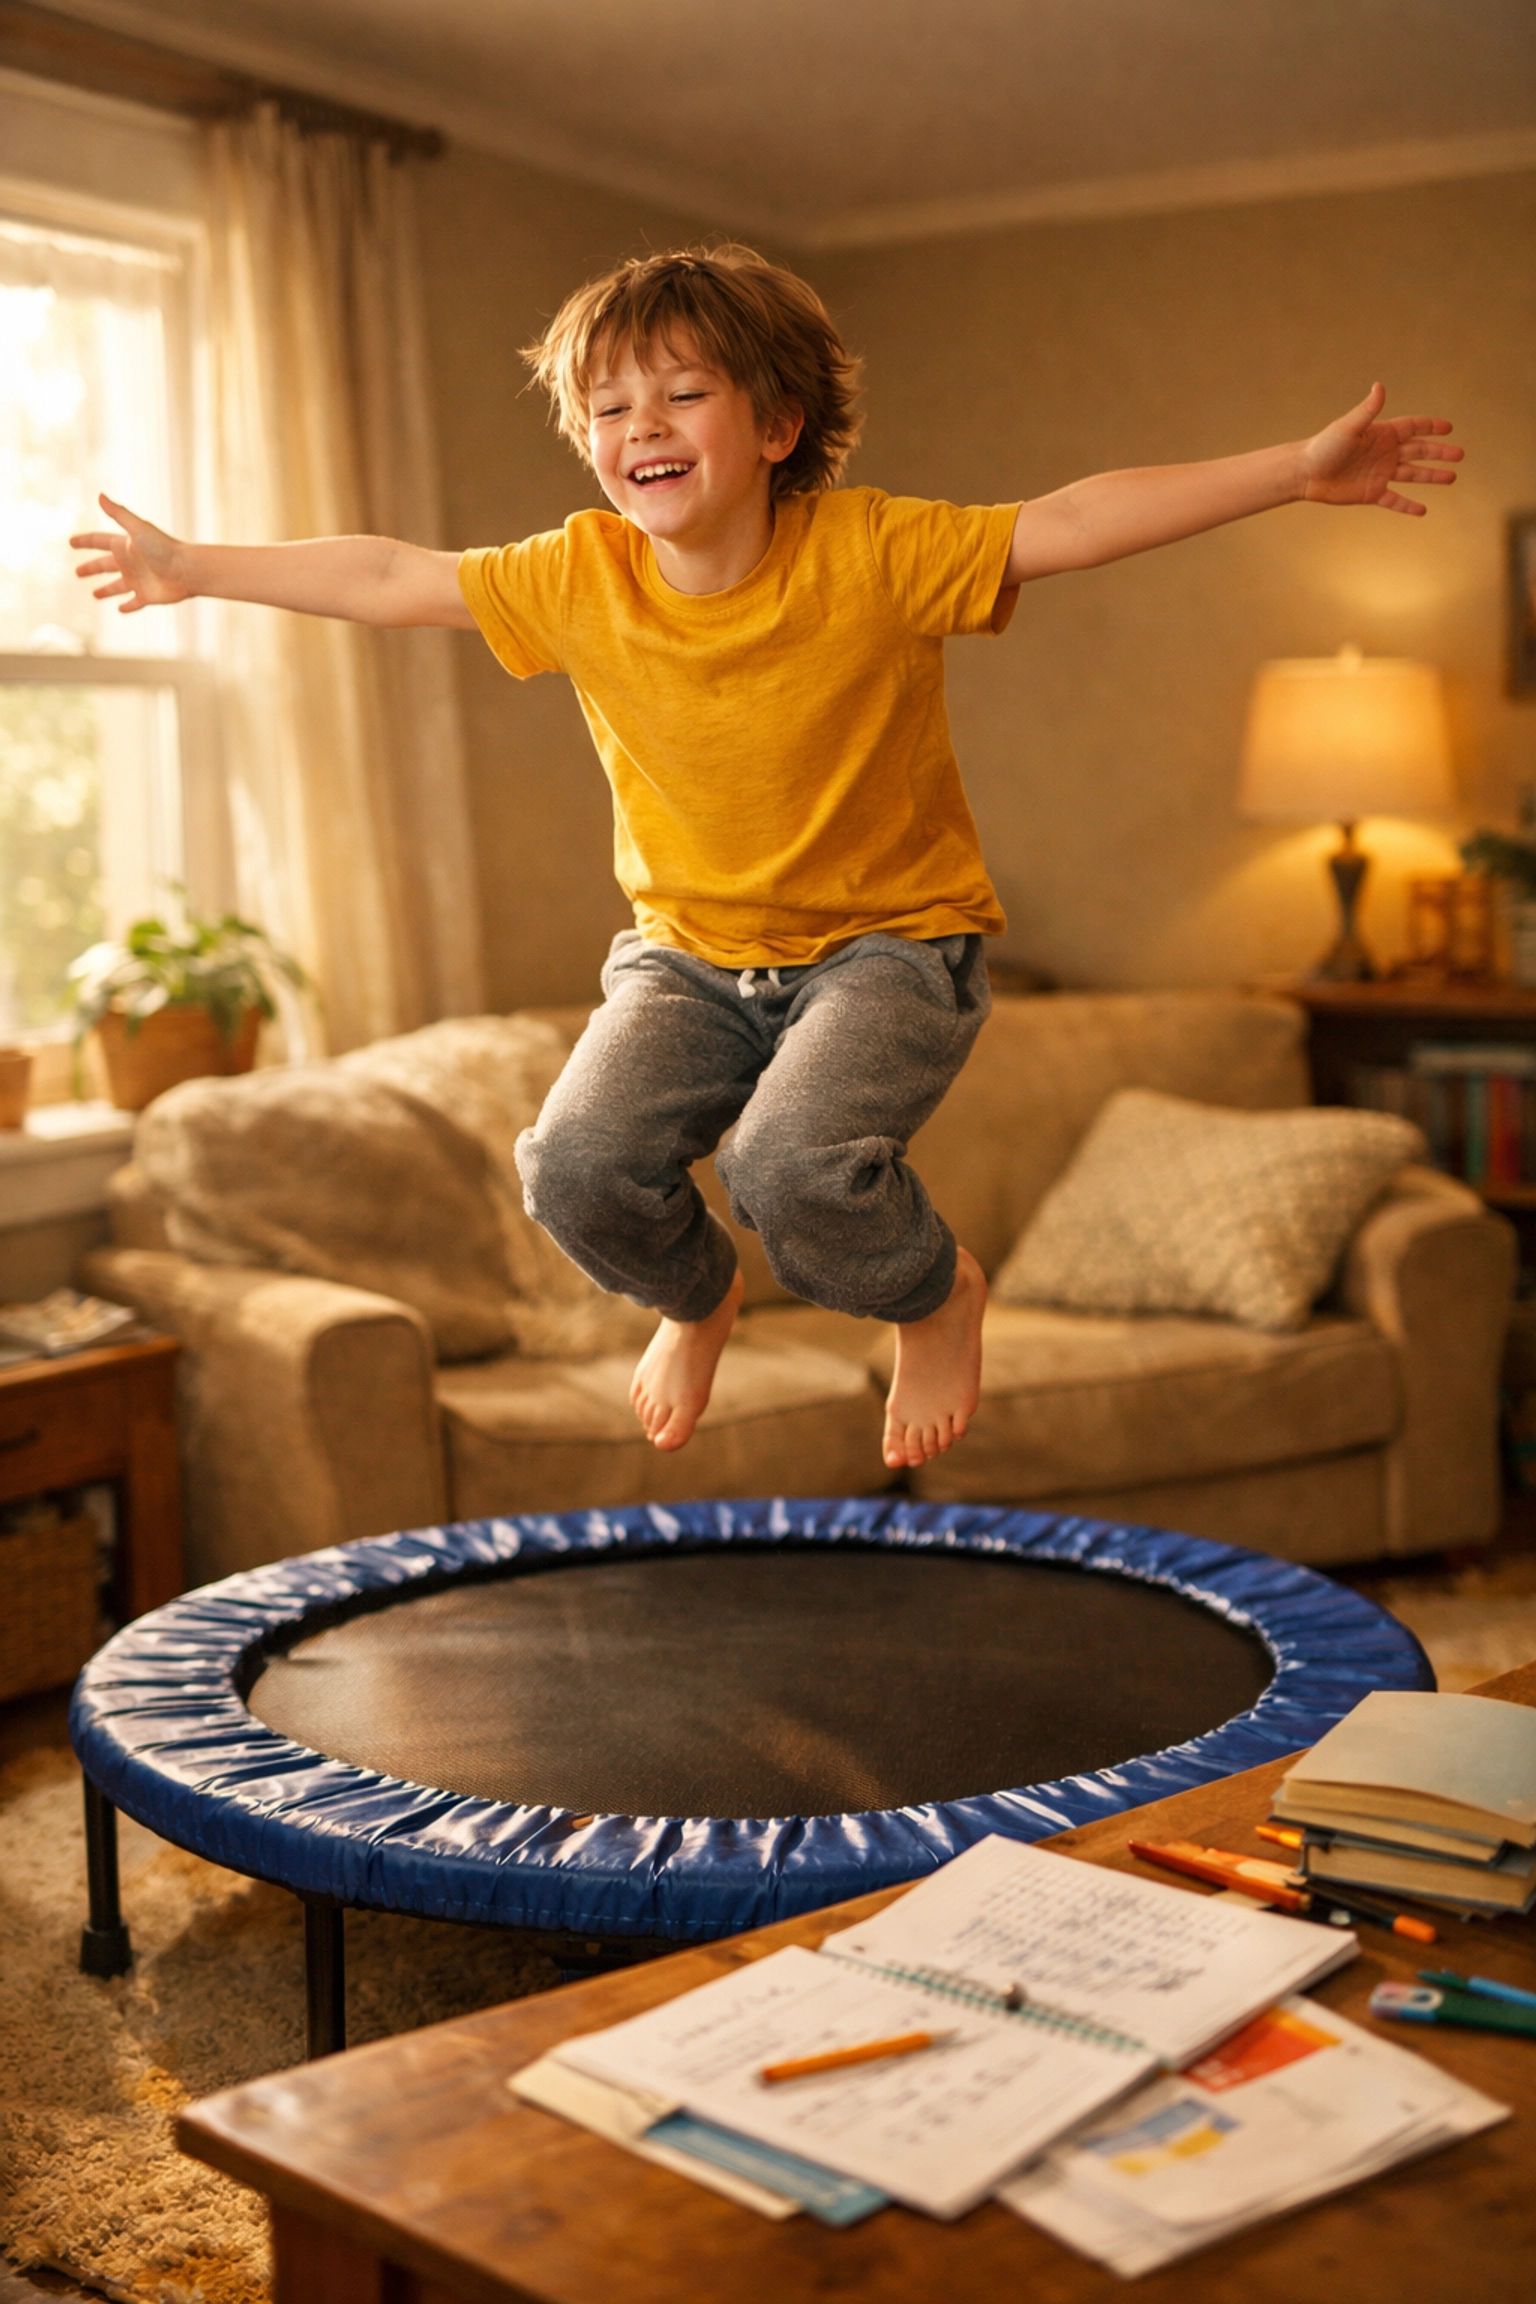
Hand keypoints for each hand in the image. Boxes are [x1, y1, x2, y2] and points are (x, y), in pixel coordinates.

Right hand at [70, 493, 190, 610]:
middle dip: (91, 568)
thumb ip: (118, 513)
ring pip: (116, 586)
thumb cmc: (163, 548)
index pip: (99, 542)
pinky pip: (134, 603)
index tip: (71, 542)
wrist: (187, 570)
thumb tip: (99, 495)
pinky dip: (127, 606)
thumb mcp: (137, 529)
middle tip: (77, 572)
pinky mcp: (147, 596)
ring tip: (94, 594)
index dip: (85, 542)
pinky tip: (120, 609)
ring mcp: (138, 580)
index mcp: (124, 545)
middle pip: (104, 565)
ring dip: (105, 590)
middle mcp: (130, 563)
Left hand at [1300, 384, 1460, 515]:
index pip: (1413, 428)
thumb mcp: (1348, 427)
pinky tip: (1423, 510)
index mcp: (1382, 434)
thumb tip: (1380, 386)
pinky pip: (1394, 500)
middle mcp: (1384, 453)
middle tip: (1460, 455)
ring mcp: (1380, 473)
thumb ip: (1367, 410)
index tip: (1449, 427)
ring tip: (1452, 478)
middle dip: (1439, 453)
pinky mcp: (1371, 493)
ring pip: (1412, 475)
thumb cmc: (1324, 446)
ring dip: (1432, 476)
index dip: (1431, 427)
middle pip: (1419, 451)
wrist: (1305, 473)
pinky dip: (1407, 505)